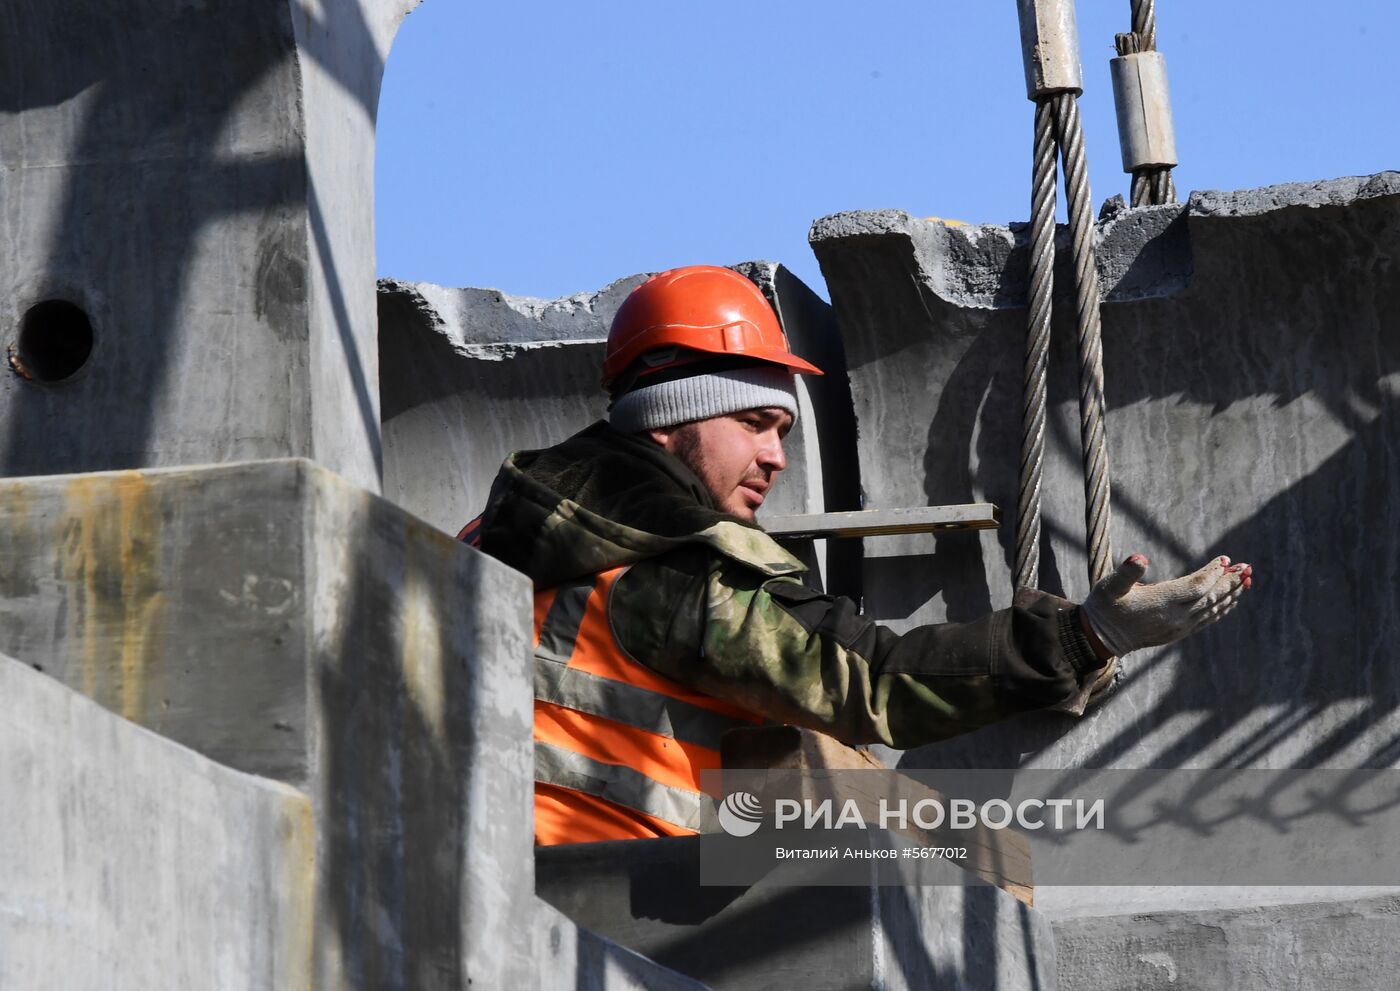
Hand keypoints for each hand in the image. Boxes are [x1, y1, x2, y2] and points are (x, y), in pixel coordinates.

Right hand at [1080, 554, 1251, 657]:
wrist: (1101, 638)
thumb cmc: (1105, 606)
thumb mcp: (1109, 586)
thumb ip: (1126, 572)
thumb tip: (1139, 558)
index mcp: (1160, 602)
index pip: (1196, 586)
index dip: (1212, 572)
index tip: (1225, 559)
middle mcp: (1175, 617)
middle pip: (1210, 597)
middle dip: (1230, 582)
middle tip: (1248, 567)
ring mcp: (1179, 627)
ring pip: (1213, 609)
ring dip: (1231, 594)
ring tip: (1246, 579)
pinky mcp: (1179, 632)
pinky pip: (1208, 619)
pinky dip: (1222, 607)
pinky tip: (1231, 598)